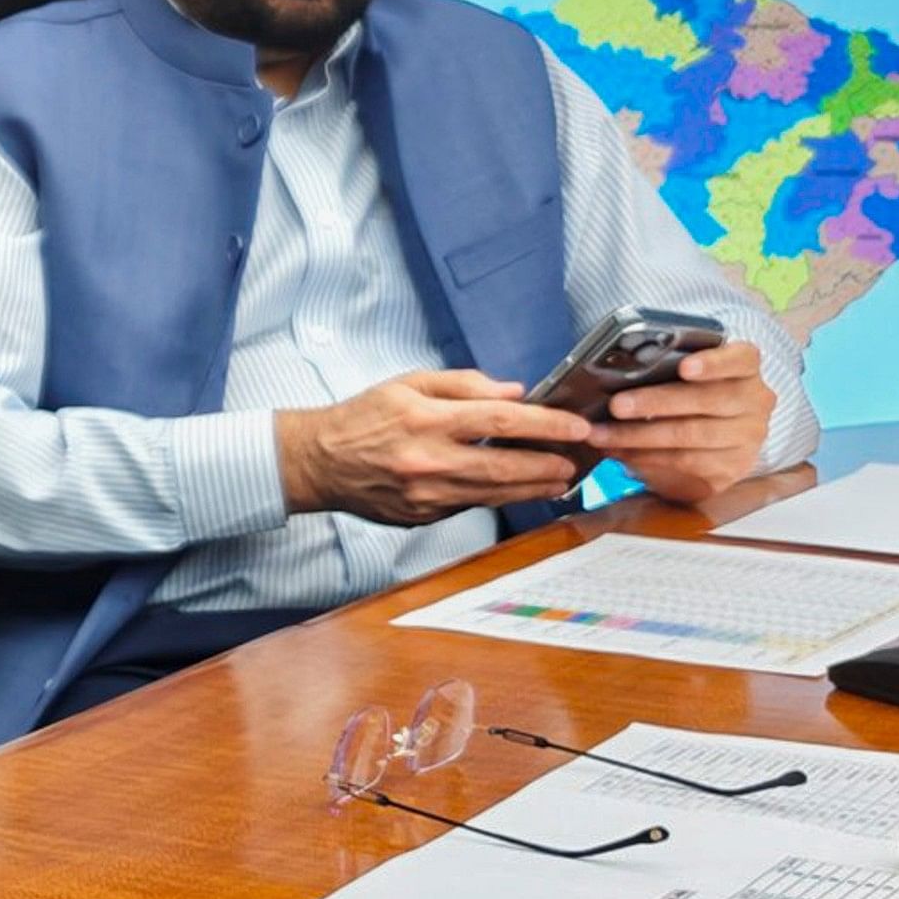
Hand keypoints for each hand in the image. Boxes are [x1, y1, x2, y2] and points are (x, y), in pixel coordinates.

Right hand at [276, 370, 593, 524]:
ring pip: (498, 492)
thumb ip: (463, 384)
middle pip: (508, 464)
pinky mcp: (425, 515)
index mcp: (425, 418)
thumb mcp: (407, 383)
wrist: (319, 462)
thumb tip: (514, 392)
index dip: (547, 424)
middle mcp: (429, 459)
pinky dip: (502, 496)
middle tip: (579, 459)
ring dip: (537, 485)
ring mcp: (428, 493)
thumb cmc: (362, 418)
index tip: (576, 425)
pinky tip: (520, 487)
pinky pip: (474, 504)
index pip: (501, 419)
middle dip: (552, 462)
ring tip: (562, 478)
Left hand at [590, 341, 776, 502]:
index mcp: (745, 369)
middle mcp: (754, 403)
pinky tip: (620, 452)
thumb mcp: (681, 372)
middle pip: (707, 400)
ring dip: (639, 436)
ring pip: (692, 435)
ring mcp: (747, 439)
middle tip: (616, 405)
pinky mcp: (732, 470)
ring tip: (603, 434)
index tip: (684, 367)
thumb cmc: (689, 392)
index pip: (740, 359)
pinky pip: (686, 464)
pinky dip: (646, 457)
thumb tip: (614, 374)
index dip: (712, 363)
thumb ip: (662, 367)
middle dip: (655, 402)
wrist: (717, 435)